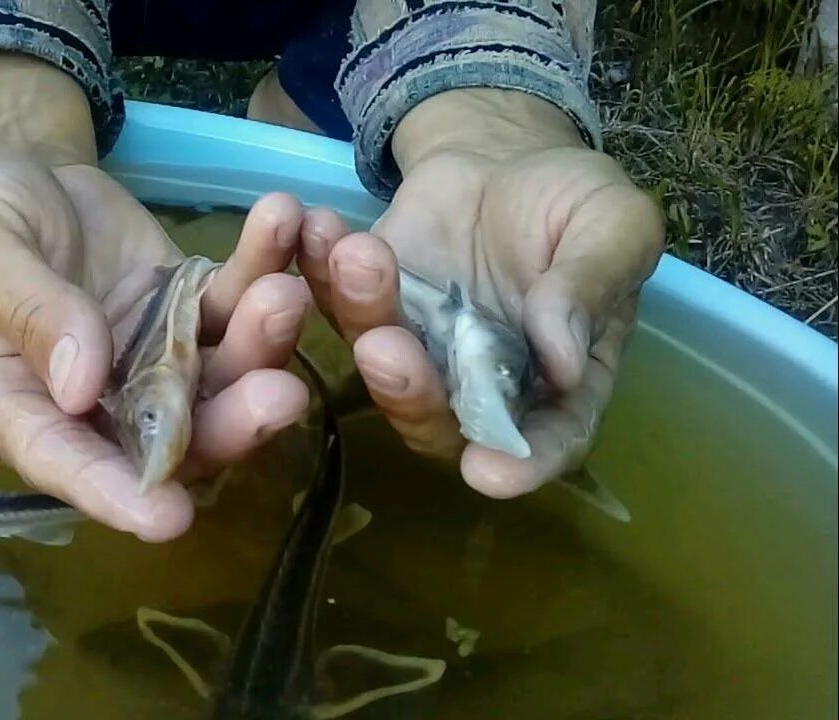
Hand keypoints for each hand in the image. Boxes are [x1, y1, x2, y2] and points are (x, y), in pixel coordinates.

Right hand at [0, 53, 311, 541]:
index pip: (65, 461)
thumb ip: (27, 312)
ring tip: (285, 292)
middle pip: (172, 435)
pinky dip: (263, 268)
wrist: (22, 169)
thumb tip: (80, 387)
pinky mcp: (193, 309)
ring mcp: (156, 357)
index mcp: (22, 403)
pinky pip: (234, 300)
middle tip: (280, 393)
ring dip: (261, 343)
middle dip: (230, 422)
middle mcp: (101, 401)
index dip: (114, 494)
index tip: (170, 519)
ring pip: (220, 373)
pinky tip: (283, 225)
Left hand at [298, 89, 663, 497]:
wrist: (502, 157)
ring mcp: (417, 352)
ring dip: (362, 317)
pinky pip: (333, 303)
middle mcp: (481, 387)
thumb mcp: (612, 224)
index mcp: (560, 382)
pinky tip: (315, 228)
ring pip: (378, 364)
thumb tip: (564, 361)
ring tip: (357, 256)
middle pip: (441, 420)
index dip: (522, 464)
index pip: (550, 439)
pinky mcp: (365, 309)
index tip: (489, 473)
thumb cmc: (572, 202)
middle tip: (385, 347)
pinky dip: (317, 271)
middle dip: (410, 392)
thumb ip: (592, 286)